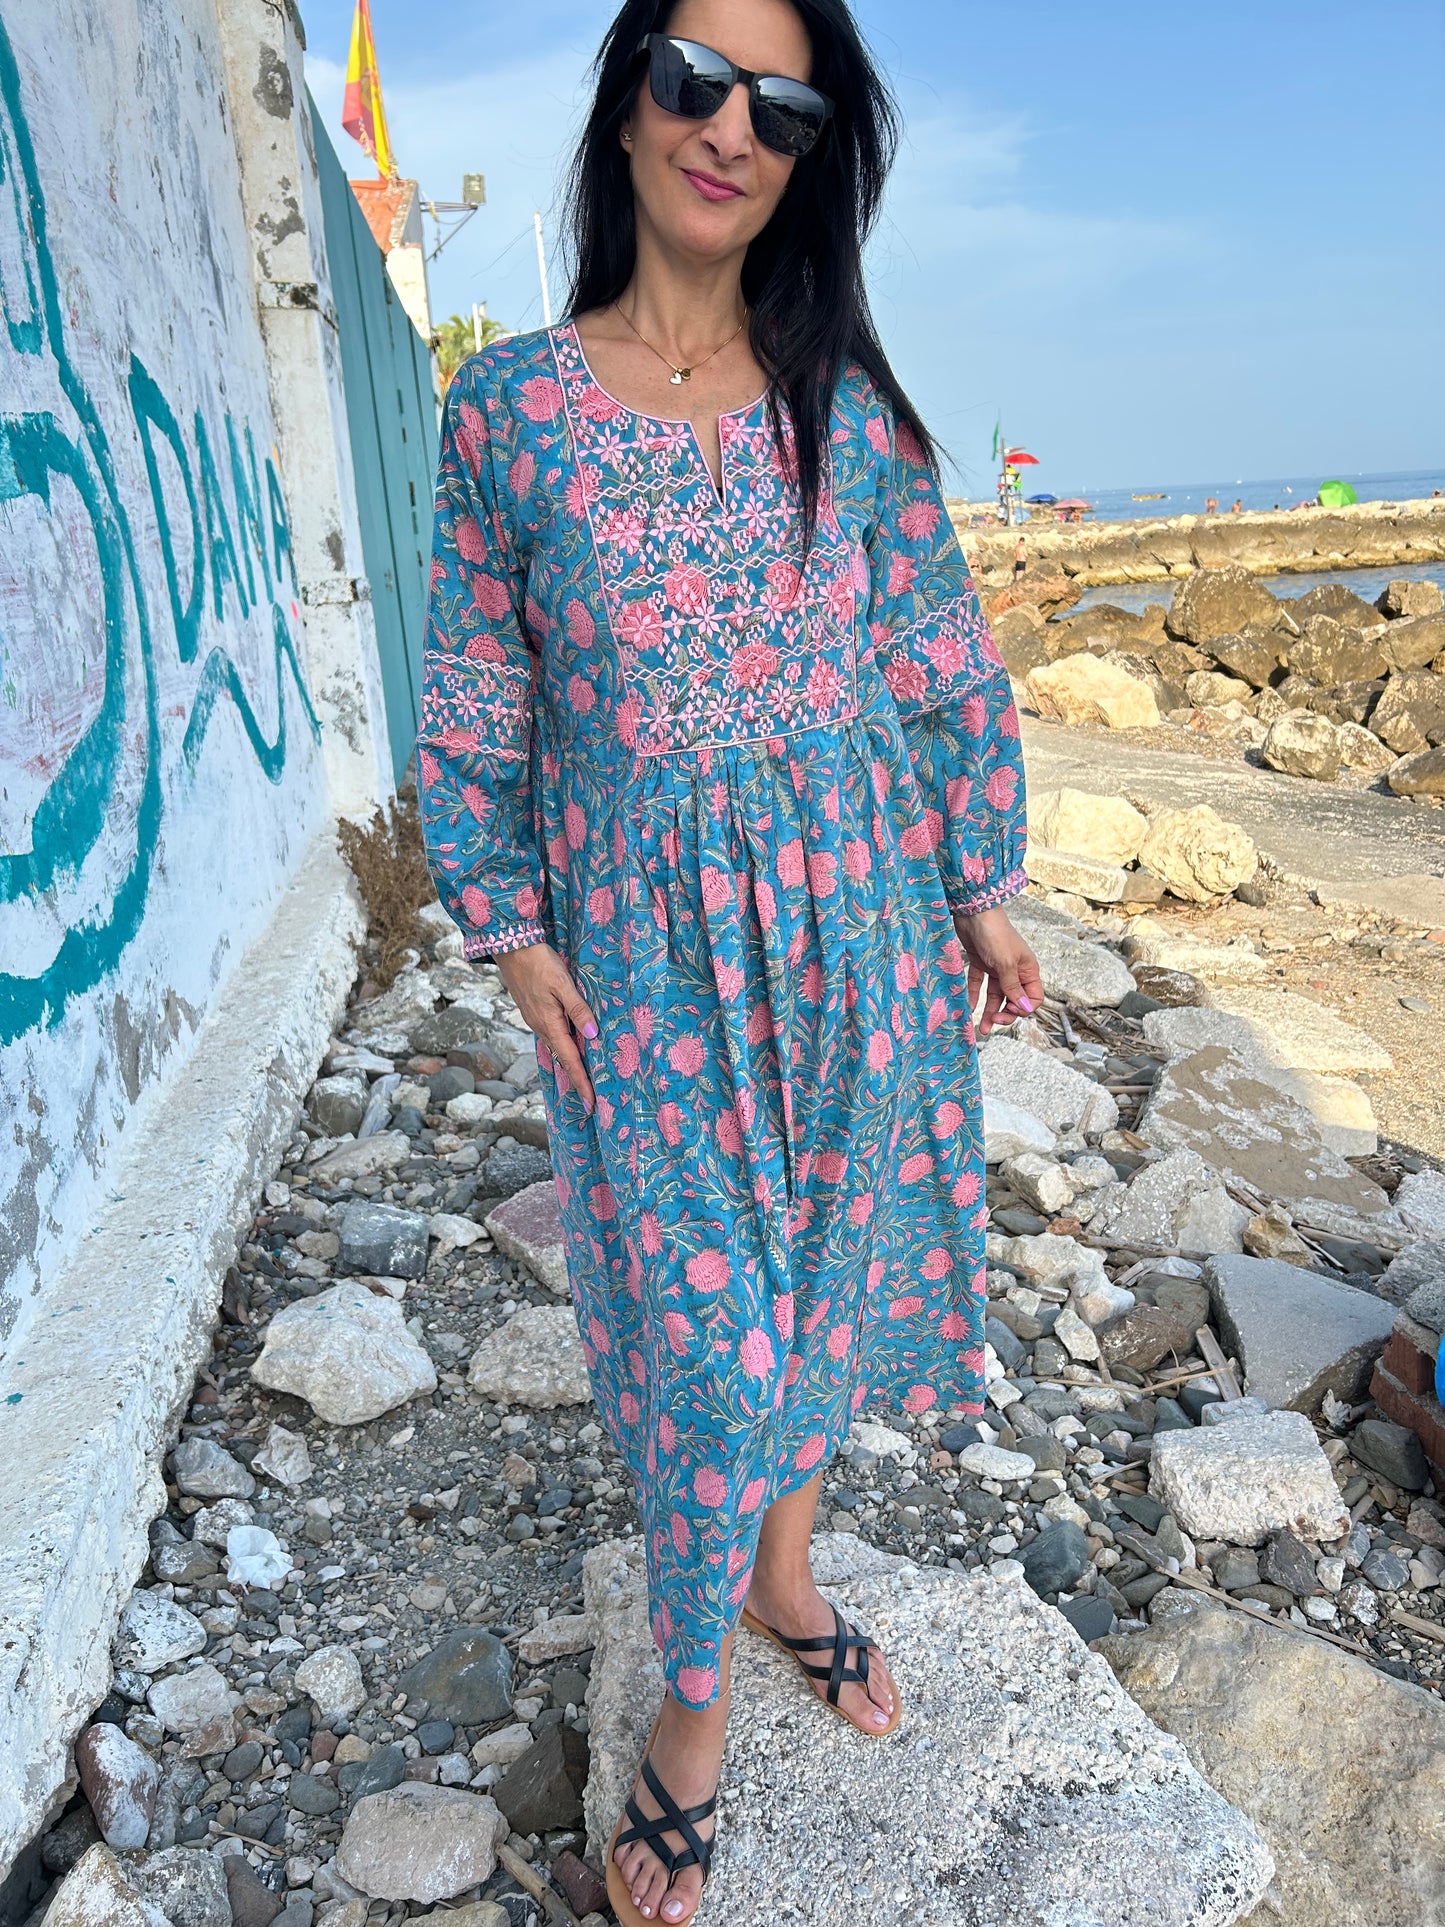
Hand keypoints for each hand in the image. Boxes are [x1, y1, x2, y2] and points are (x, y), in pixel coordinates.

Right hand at [494, 942, 598, 1113]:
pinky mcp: (533, 1013)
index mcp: (549, 1023)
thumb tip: (592, 1036)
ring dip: (569, 1064)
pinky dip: (562, 1048)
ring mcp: (535, 1020)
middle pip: (562, 1059)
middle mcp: (540, 1027)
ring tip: (583, 1078)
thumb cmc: (539, 963)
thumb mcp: (563, 984)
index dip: (581, 1081)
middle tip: (590, 1098)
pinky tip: (569, 1047)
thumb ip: (578, 1010)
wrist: (511, 948)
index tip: (590, 1103)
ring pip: (556, 1048)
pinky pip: (550, 1036)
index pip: (570, 1059)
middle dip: (576, 1079)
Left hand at [952, 906, 1043, 1038]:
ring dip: (989, 1011)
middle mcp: (1014, 970)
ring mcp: (997, 967)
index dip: (1023, 1008)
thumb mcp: (1006, 963)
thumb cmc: (995, 933)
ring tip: (980, 1028)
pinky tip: (969, 1008)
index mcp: (1028, 970)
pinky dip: (974, 996)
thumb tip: (1023, 1008)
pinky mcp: (981, 964)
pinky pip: (979, 985)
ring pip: (996, 995)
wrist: (973, 912)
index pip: (1033, 998)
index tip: (1009, 1011)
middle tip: (992, 1023)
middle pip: (1013, 999)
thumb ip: (1013, 987)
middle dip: (1005, 1014)